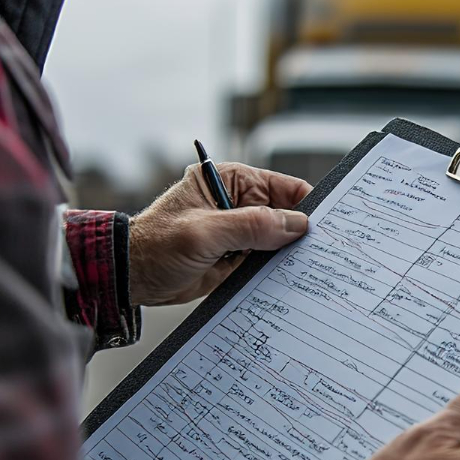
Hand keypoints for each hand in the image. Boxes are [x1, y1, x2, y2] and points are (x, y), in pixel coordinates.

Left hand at [128, 162, 312, 305]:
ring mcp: (239, 231)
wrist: (130, 278)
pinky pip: (267, 261)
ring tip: (312, 268)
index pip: (283, 187)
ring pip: (279, 240)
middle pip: (286, 214)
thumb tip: (295, 225)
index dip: (307, 204)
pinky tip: (291, 279)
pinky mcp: (237, 256)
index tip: (328, 225)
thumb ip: (251, 226)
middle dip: (302, 232)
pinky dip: (278, 269)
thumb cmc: (155, 245)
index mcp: (230, 181)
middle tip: (324, 251)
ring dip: (290, 253)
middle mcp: (239, 203)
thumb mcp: (204, 232)